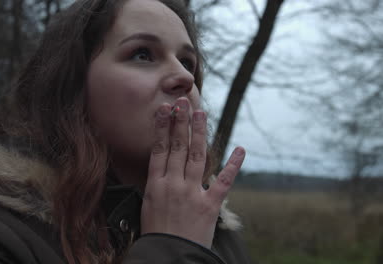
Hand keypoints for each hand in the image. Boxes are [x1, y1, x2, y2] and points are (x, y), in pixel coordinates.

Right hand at [141, 97, 245, 247]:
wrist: (170, 256)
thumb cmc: (156, 232)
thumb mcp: (147, 205)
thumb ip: (156, 183)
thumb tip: (160, 163)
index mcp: (155, 185)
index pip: (159, 149)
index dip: (162, 127)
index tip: (165, 110)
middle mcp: (173, 184)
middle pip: (177, 147)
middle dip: (180, 122)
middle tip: (183, 102)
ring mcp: (192, 193)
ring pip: (197, 156)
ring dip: (199, 133)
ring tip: (200, 113)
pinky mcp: (210, 205)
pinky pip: (224, 182)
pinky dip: (234, 165)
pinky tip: (240, 149)